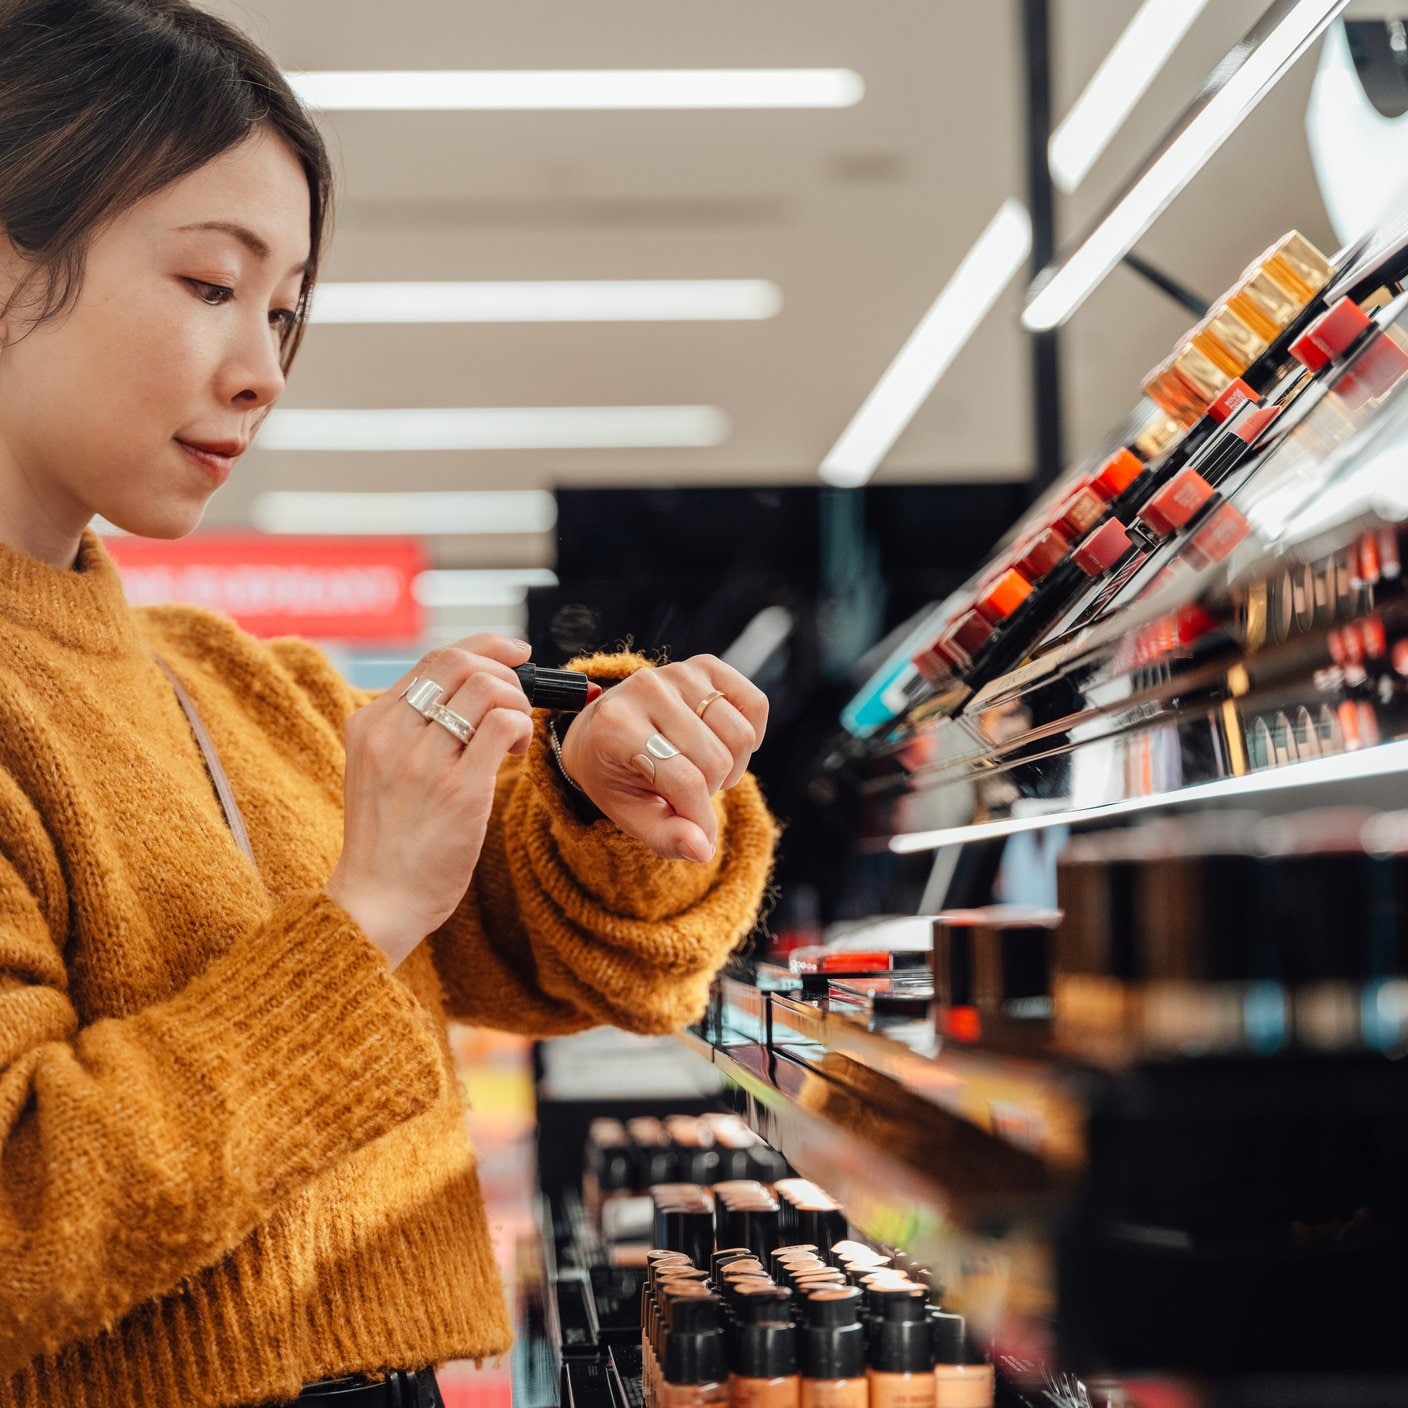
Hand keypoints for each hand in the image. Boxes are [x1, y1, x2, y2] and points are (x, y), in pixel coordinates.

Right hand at [325, 634, 533, 967]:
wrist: (376, 900)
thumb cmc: (388, 842)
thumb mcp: (378, 771)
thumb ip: (409, 731)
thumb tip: (469, 693)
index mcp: (370, 724)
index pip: (434, 659)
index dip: (483, 647)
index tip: (514, 652)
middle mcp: (393, 734)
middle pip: (462, 664)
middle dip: (505, 670)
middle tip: (520, 697)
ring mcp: (424, 761)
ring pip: (488, 689)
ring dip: (516, 702)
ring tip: (513, 736)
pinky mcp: (459, 790)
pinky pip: (503, 725)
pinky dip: (520, 727)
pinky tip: (513, 751)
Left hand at [558, 656, 768, 861]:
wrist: (602, 730)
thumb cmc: (617, 776)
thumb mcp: (630, 814)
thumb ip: (666, 836)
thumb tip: (703, 850)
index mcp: (616, 726)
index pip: (684, 780)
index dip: (701, 818)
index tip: (700, 837)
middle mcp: (646, 688)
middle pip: (717, 759)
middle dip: (711, 790)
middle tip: (690, 793)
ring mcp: (677, 672)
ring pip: (740, 735)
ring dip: (732, 766)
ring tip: (704, 770)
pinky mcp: (704, 665)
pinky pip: (754, 703)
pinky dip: (751, 732)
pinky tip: (724, 744)